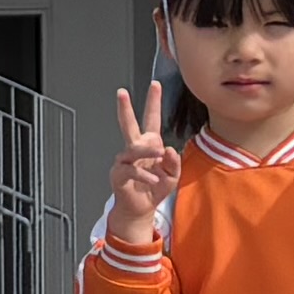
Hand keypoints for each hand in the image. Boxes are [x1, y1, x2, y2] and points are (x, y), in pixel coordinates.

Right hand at [106, 82, 179, 242]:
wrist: (141, 208)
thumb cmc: (155, 188)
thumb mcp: (173, 175)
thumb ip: (174, 162)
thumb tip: (168, 149)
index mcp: (150, 144)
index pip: (151, 119)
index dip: (153, 102)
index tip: (155, 85)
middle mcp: (135, 149)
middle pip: (128, 125)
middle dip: (125, 108)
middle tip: (121, 93)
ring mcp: (125, 160)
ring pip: (133, 147)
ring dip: (147, 148)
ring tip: (158, 151)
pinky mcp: (119, 173)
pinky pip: (131, 169)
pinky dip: (144, 173)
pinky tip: (154, 178)